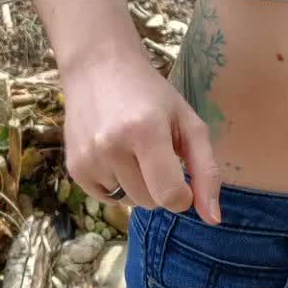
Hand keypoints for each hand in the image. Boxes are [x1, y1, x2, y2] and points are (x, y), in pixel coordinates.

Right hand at [60, 50, 224, 224]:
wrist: (99, 67)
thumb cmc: (152, 95)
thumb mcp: (188, 122)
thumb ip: (206, 170)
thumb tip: (214, 219)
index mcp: (146, 132)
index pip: (170, 196)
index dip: (183, 194)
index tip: (182, 175)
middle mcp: (111, 147)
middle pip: (150, 203)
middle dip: (159, 185)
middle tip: (154, 150)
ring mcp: (88, 159)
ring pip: (129, 202)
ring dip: (137, 184)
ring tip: (132, 148)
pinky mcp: (74, 168)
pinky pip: (107, 198)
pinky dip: (116, 183)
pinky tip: (114, 153)